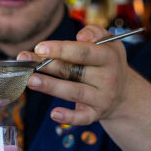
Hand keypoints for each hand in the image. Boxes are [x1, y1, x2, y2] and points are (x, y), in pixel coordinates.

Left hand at [17, 25, 131, 125]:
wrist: (124, 94)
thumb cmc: (107, 63)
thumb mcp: (109, 43)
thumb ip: (95, 32)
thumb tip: (81, 35)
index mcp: (109, 57)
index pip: (83, 52)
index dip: (61, 49)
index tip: (40, 47)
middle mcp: (108, 78)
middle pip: (73, 71)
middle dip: (49, 65)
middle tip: (26, 62)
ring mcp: (102, 98)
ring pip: (73, 92)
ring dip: (51, 87)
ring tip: (30, 80)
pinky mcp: (96, 114)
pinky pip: (81, 117)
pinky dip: (68, 117)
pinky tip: (54, 114)